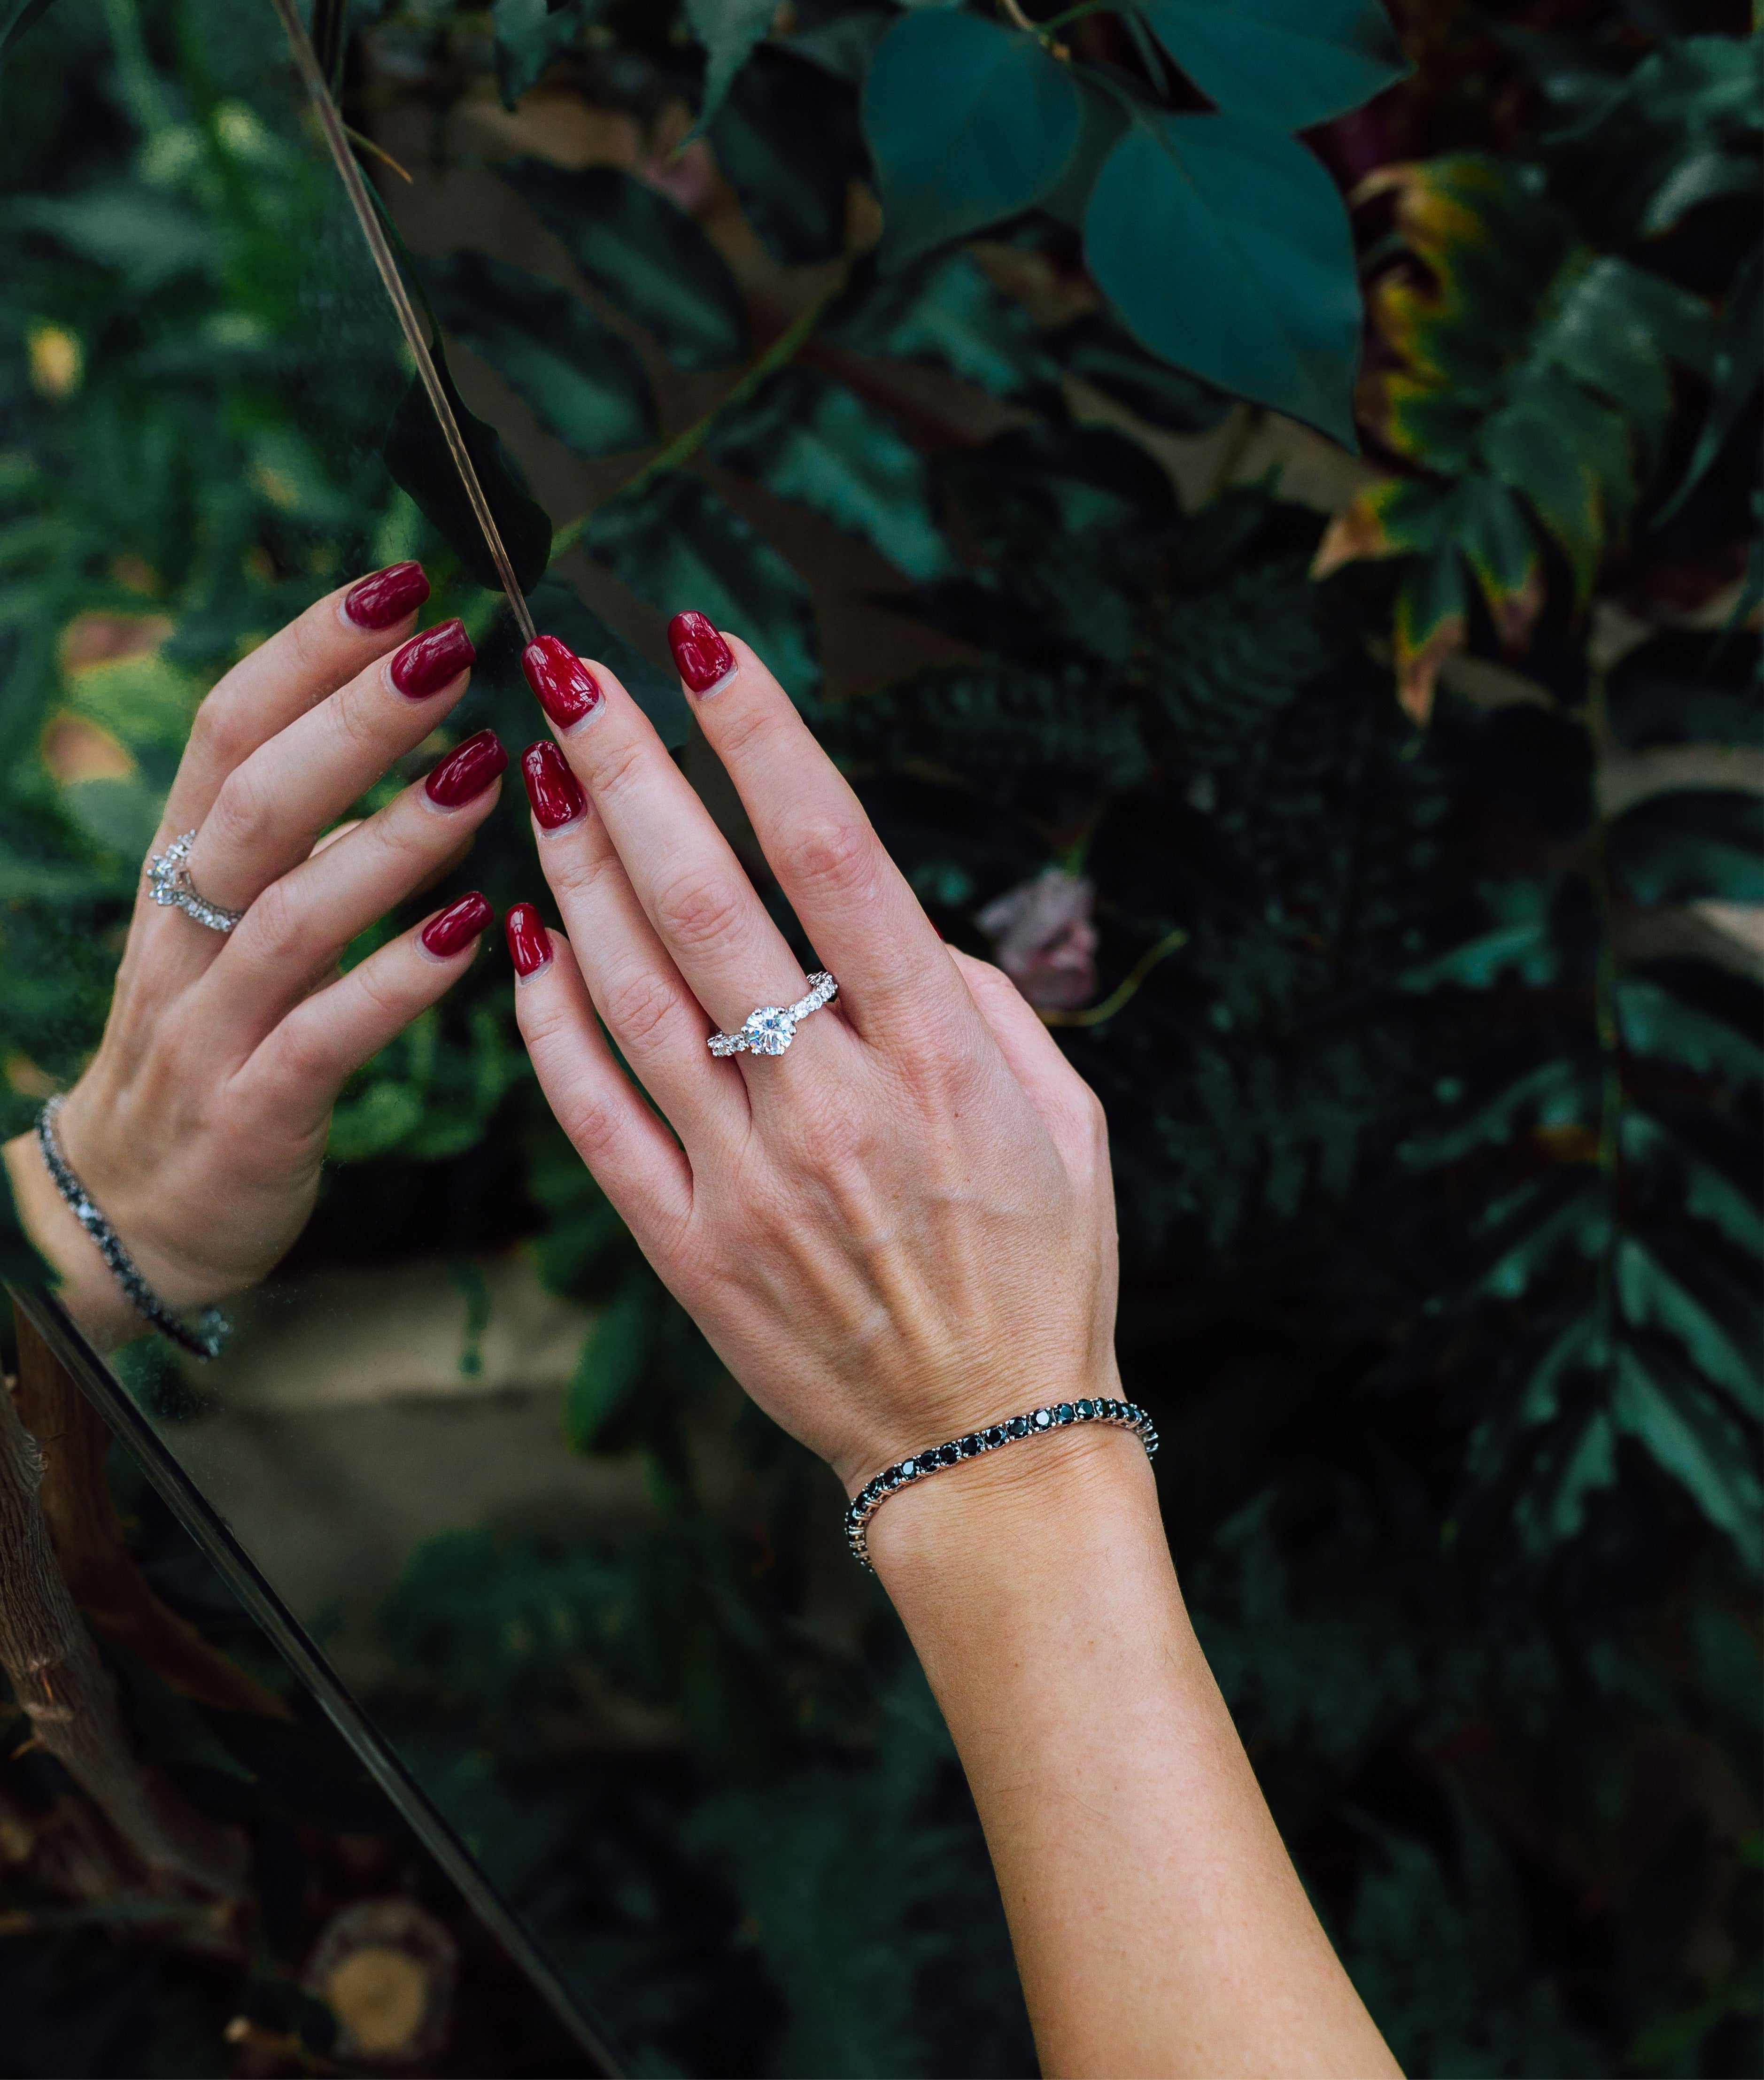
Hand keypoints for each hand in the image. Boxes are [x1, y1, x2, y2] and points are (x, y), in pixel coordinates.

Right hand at [5, 565, 503, 1348]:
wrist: (138, 1210)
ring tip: (484, 774)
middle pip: (259, 801)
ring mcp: (210, 1025)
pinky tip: (475, 931)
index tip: (401, 584)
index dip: (309, 652)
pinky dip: (397, 980)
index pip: (230, 731)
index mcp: (185, 872)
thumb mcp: (237, 928)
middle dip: (354, 718)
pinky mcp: (251, 1113)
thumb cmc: (219, 1043)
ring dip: (393, 838)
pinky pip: (323, 1037)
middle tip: (454, 647)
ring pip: (294, 913)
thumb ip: (306, 841)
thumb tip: (406, 734)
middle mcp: (186, 934)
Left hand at [509, 619, 1118, 1492]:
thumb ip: (981, 1006)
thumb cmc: (1041, 1269)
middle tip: (568, 674)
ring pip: (634, 998)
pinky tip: (520, 939)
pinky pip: (596, 1119)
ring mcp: (750, 1183)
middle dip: (631, 774)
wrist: (985, 1447)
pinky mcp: (689, 1251)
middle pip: (708, 906)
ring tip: (535, 777)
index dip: (762, 739)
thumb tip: (893, 926)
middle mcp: (836, 1107)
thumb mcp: (1070, 1121)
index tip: (706, 646)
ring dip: (576, 876)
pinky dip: (549, 1026)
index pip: (835, 856)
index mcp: (939, 1058)